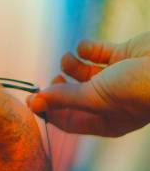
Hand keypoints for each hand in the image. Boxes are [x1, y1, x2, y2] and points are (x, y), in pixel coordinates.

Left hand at [27, 31, 149, 136]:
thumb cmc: (138, 89)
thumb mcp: (97, 98)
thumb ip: (65, 99)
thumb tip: (36, 102)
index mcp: (105, 123)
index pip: (69, 121)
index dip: (49, 111)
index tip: (31, 100)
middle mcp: (110, 104)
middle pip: (74, 98)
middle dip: (59, 90)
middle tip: (49, 81)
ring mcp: (117, 79)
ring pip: (84, 74)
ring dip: (70, 66)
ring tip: (66, 60)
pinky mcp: (123, 56)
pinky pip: (99, 53)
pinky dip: (88, 49)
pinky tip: (83, 47)